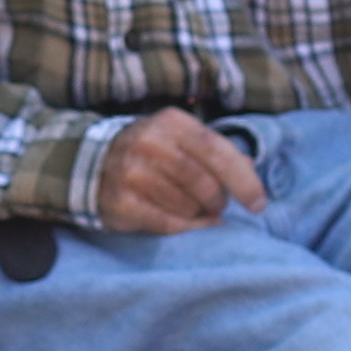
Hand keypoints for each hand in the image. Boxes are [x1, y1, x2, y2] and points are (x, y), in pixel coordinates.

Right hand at [92, 111, 267, 233]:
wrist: (91, 163)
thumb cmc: (150, 152)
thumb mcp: (181, 139)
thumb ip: (216, 150)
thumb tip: (251, 167)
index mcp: (171, 122)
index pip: (218, 152)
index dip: (244, 181)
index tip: (259, 204)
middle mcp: (149, 143)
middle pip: (205, 184)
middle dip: (218, 201)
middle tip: (215, 205)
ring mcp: (131, 173)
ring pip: (188, 207)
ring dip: (198, 214)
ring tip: (191, 208)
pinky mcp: (121, 202)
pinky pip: (167, 224)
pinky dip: (184, 228)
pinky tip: (186, 224)